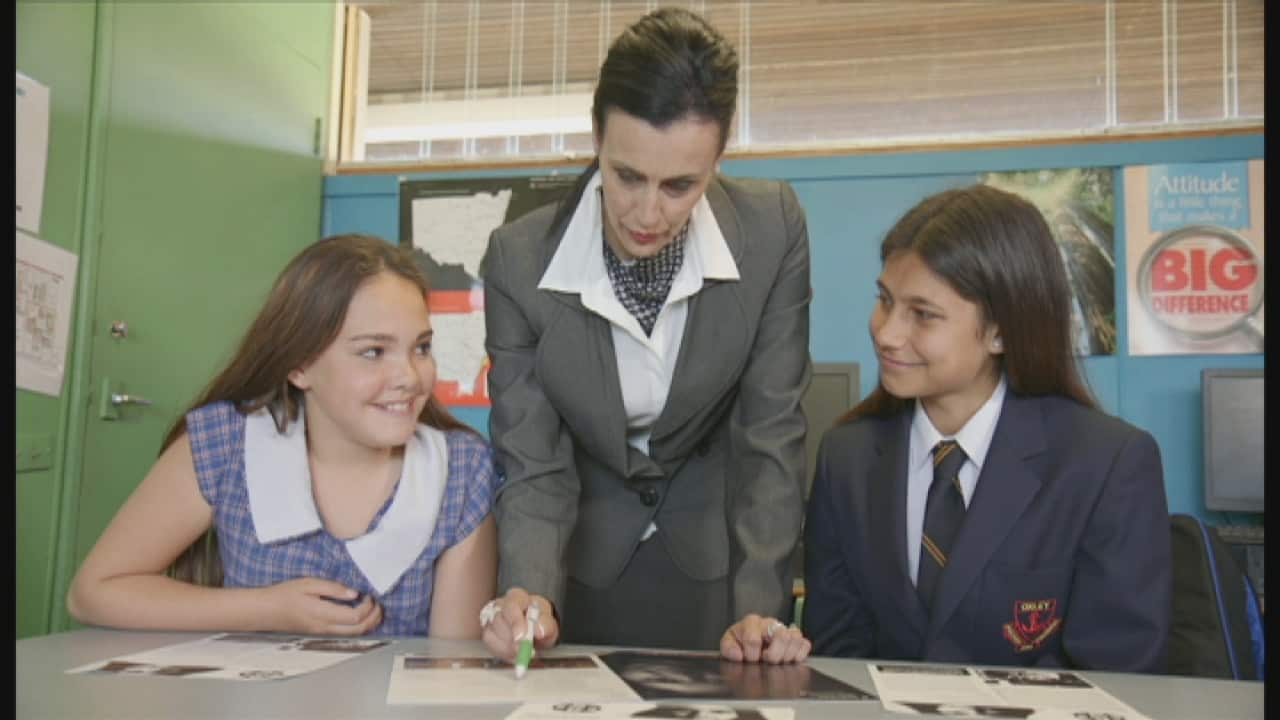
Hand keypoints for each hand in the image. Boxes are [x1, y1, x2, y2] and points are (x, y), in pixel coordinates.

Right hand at [262, 578, 382, 635]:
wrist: (266, 611)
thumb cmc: (285, 594)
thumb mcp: (308, 584)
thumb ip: (333, 588)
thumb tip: (354, 593)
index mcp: (322, 614)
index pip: (355, 617)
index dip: (368, 607)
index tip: (369, 594)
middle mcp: (325, 628)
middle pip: (359, 629)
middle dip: (374, 618)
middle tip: (378, 604)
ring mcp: (323, 633)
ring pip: (354, 634)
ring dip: (369, 623)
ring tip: (374, 609)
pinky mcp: (321, 633)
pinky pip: (346, 633)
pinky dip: (359, 626)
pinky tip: (360, 614)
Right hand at [480, 587, 559, 661]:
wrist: (535, 632)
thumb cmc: (540, 623)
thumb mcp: (549, 623)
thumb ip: (546, 625)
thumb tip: (539, 631)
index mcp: (518, 597)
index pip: (512, 606)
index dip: (515, 622)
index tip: (521, 637)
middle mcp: (501, 605)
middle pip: (498, 620)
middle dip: (510, 639)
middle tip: (523, 652)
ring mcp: (491, 618)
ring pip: (491, 633)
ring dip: (507, 648)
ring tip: (522, 653)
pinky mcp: (487, 632)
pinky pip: (489, 644)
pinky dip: (503, 653)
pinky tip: (514, 655)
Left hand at [720, 613, 810, 663]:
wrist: (747, 639)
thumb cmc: (739, 641)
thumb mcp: (728, 643)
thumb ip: (728, 649)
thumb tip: (738, 655)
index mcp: (751, 622)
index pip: (754, 639)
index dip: (751, 655)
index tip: (750, 660)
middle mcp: (770, 623)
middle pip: (782, 636)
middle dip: (773, 656)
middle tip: (766, 661)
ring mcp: (784, 629)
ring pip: (795, 638)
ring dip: (786, 655)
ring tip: (777, 661)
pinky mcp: (796, 639)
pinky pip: (805, 644)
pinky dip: (799, 655)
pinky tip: (788, 660)